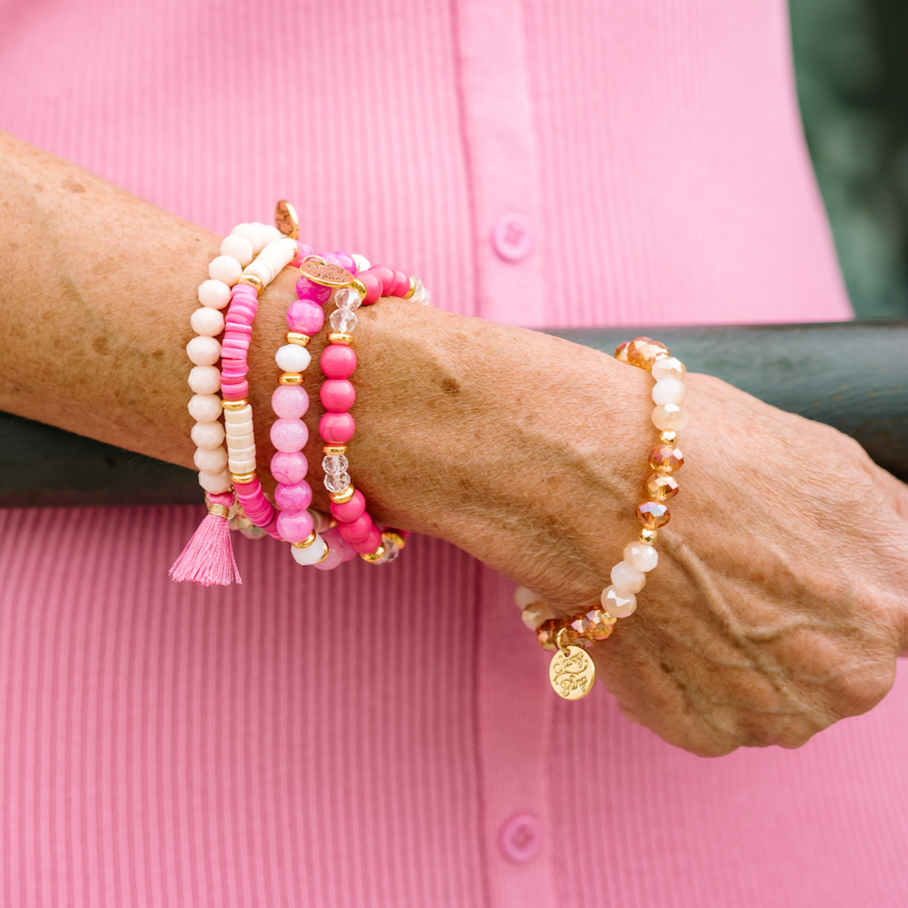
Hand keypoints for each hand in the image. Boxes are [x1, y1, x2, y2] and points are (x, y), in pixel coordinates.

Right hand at [344, 307, 907, 755]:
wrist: (590, 472)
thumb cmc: (696, 448)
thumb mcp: (826, 457)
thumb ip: (877, 517)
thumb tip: (889, 536)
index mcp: (895, 594)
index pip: (888, 610)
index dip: (829, 580)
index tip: (790, 568)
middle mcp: (854, 671)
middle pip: (835, 660)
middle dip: (791, 622)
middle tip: (728, 570)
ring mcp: (775, 713)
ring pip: (772, 694)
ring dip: (736, 656)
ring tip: (681, 590)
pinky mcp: (700, 732)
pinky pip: (712, 717)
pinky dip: (682, 676)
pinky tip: (654, 619)